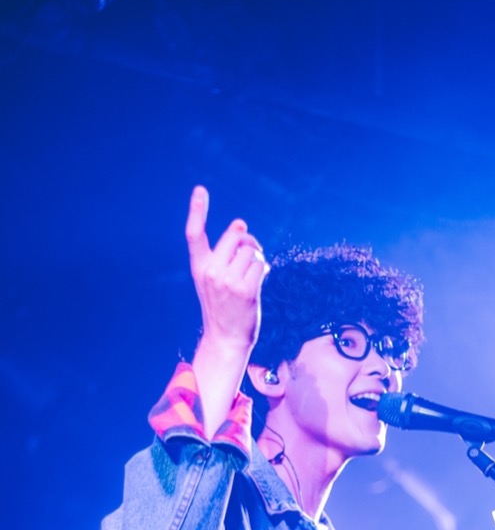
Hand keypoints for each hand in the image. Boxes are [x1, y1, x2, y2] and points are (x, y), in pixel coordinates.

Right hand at [186, 185, 267, 351]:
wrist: (226, 339)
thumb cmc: (224, 308)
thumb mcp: (215, 281)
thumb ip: (224, 255)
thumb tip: (241, 224)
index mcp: (199, 268)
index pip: (194, 234)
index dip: (197, 211)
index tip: (200, 190)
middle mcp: (210, 272)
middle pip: (234, 236)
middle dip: (247, 241)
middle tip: (253, 252)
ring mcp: (227, 281)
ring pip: (250, 251)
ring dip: (258, 259)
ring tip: (254, 274)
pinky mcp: (245, 290)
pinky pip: (261, 265)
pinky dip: (264, 270)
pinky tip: (260, 281)